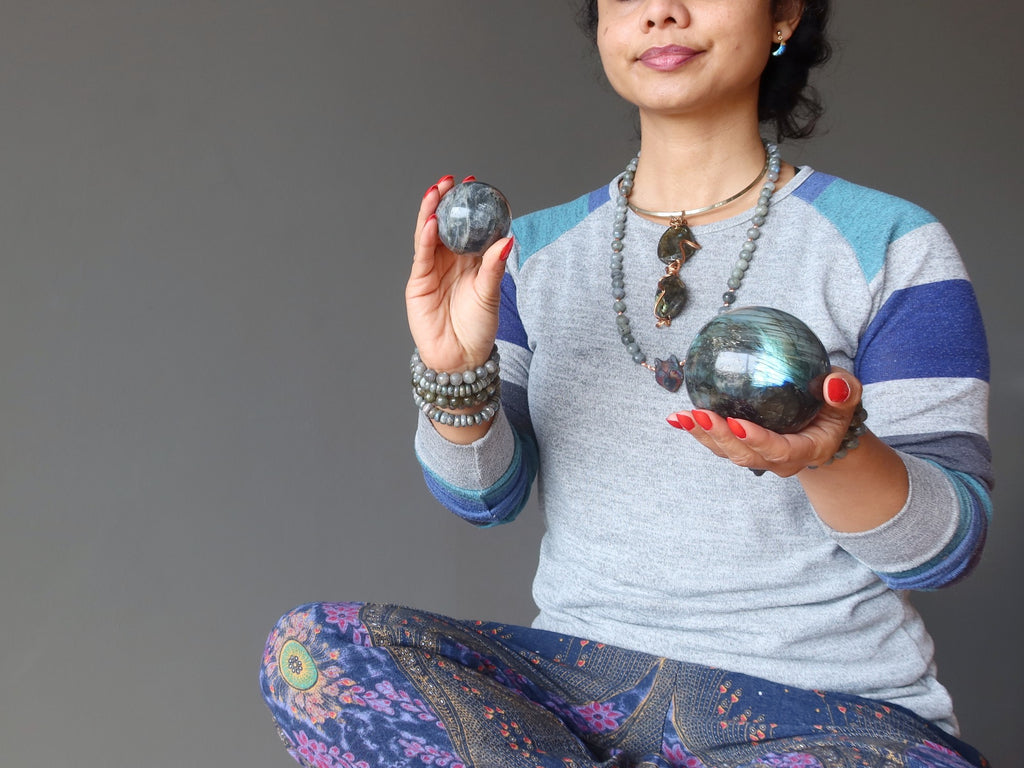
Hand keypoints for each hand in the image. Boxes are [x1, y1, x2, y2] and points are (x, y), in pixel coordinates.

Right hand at [406, 174, 512, 371]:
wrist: (459, 358)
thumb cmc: (478, 329)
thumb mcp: (491, 294)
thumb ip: (495, 266)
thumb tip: (508, 238)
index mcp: (471, 261)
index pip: (469, 226)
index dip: (470, 205)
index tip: (476, 183)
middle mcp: (450, 261)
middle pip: (446, 224)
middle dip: (446, 200)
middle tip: (452, 180)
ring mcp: (433, 269)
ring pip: (430, 234)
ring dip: (431, 211)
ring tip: (436, 191)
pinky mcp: (418, 282)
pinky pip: (422, 255)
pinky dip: (425, 237)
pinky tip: (430, 222)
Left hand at [666, 368, 862, 477]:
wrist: (825, 430)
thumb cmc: (834, 408)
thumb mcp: (848, 398)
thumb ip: (845, 392)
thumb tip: (833, 383)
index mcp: (806, 450)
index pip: (779, 450)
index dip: (757, 440)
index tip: (736, 424)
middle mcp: (778, 460)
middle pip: (744, 456)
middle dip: (720, 437)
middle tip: (699, 415)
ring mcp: (757, 456)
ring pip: (727, 452)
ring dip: (702, 435)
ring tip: (681, 417)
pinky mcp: (741, 447)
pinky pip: (717, 443)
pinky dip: (697, 431)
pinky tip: (676, 418)